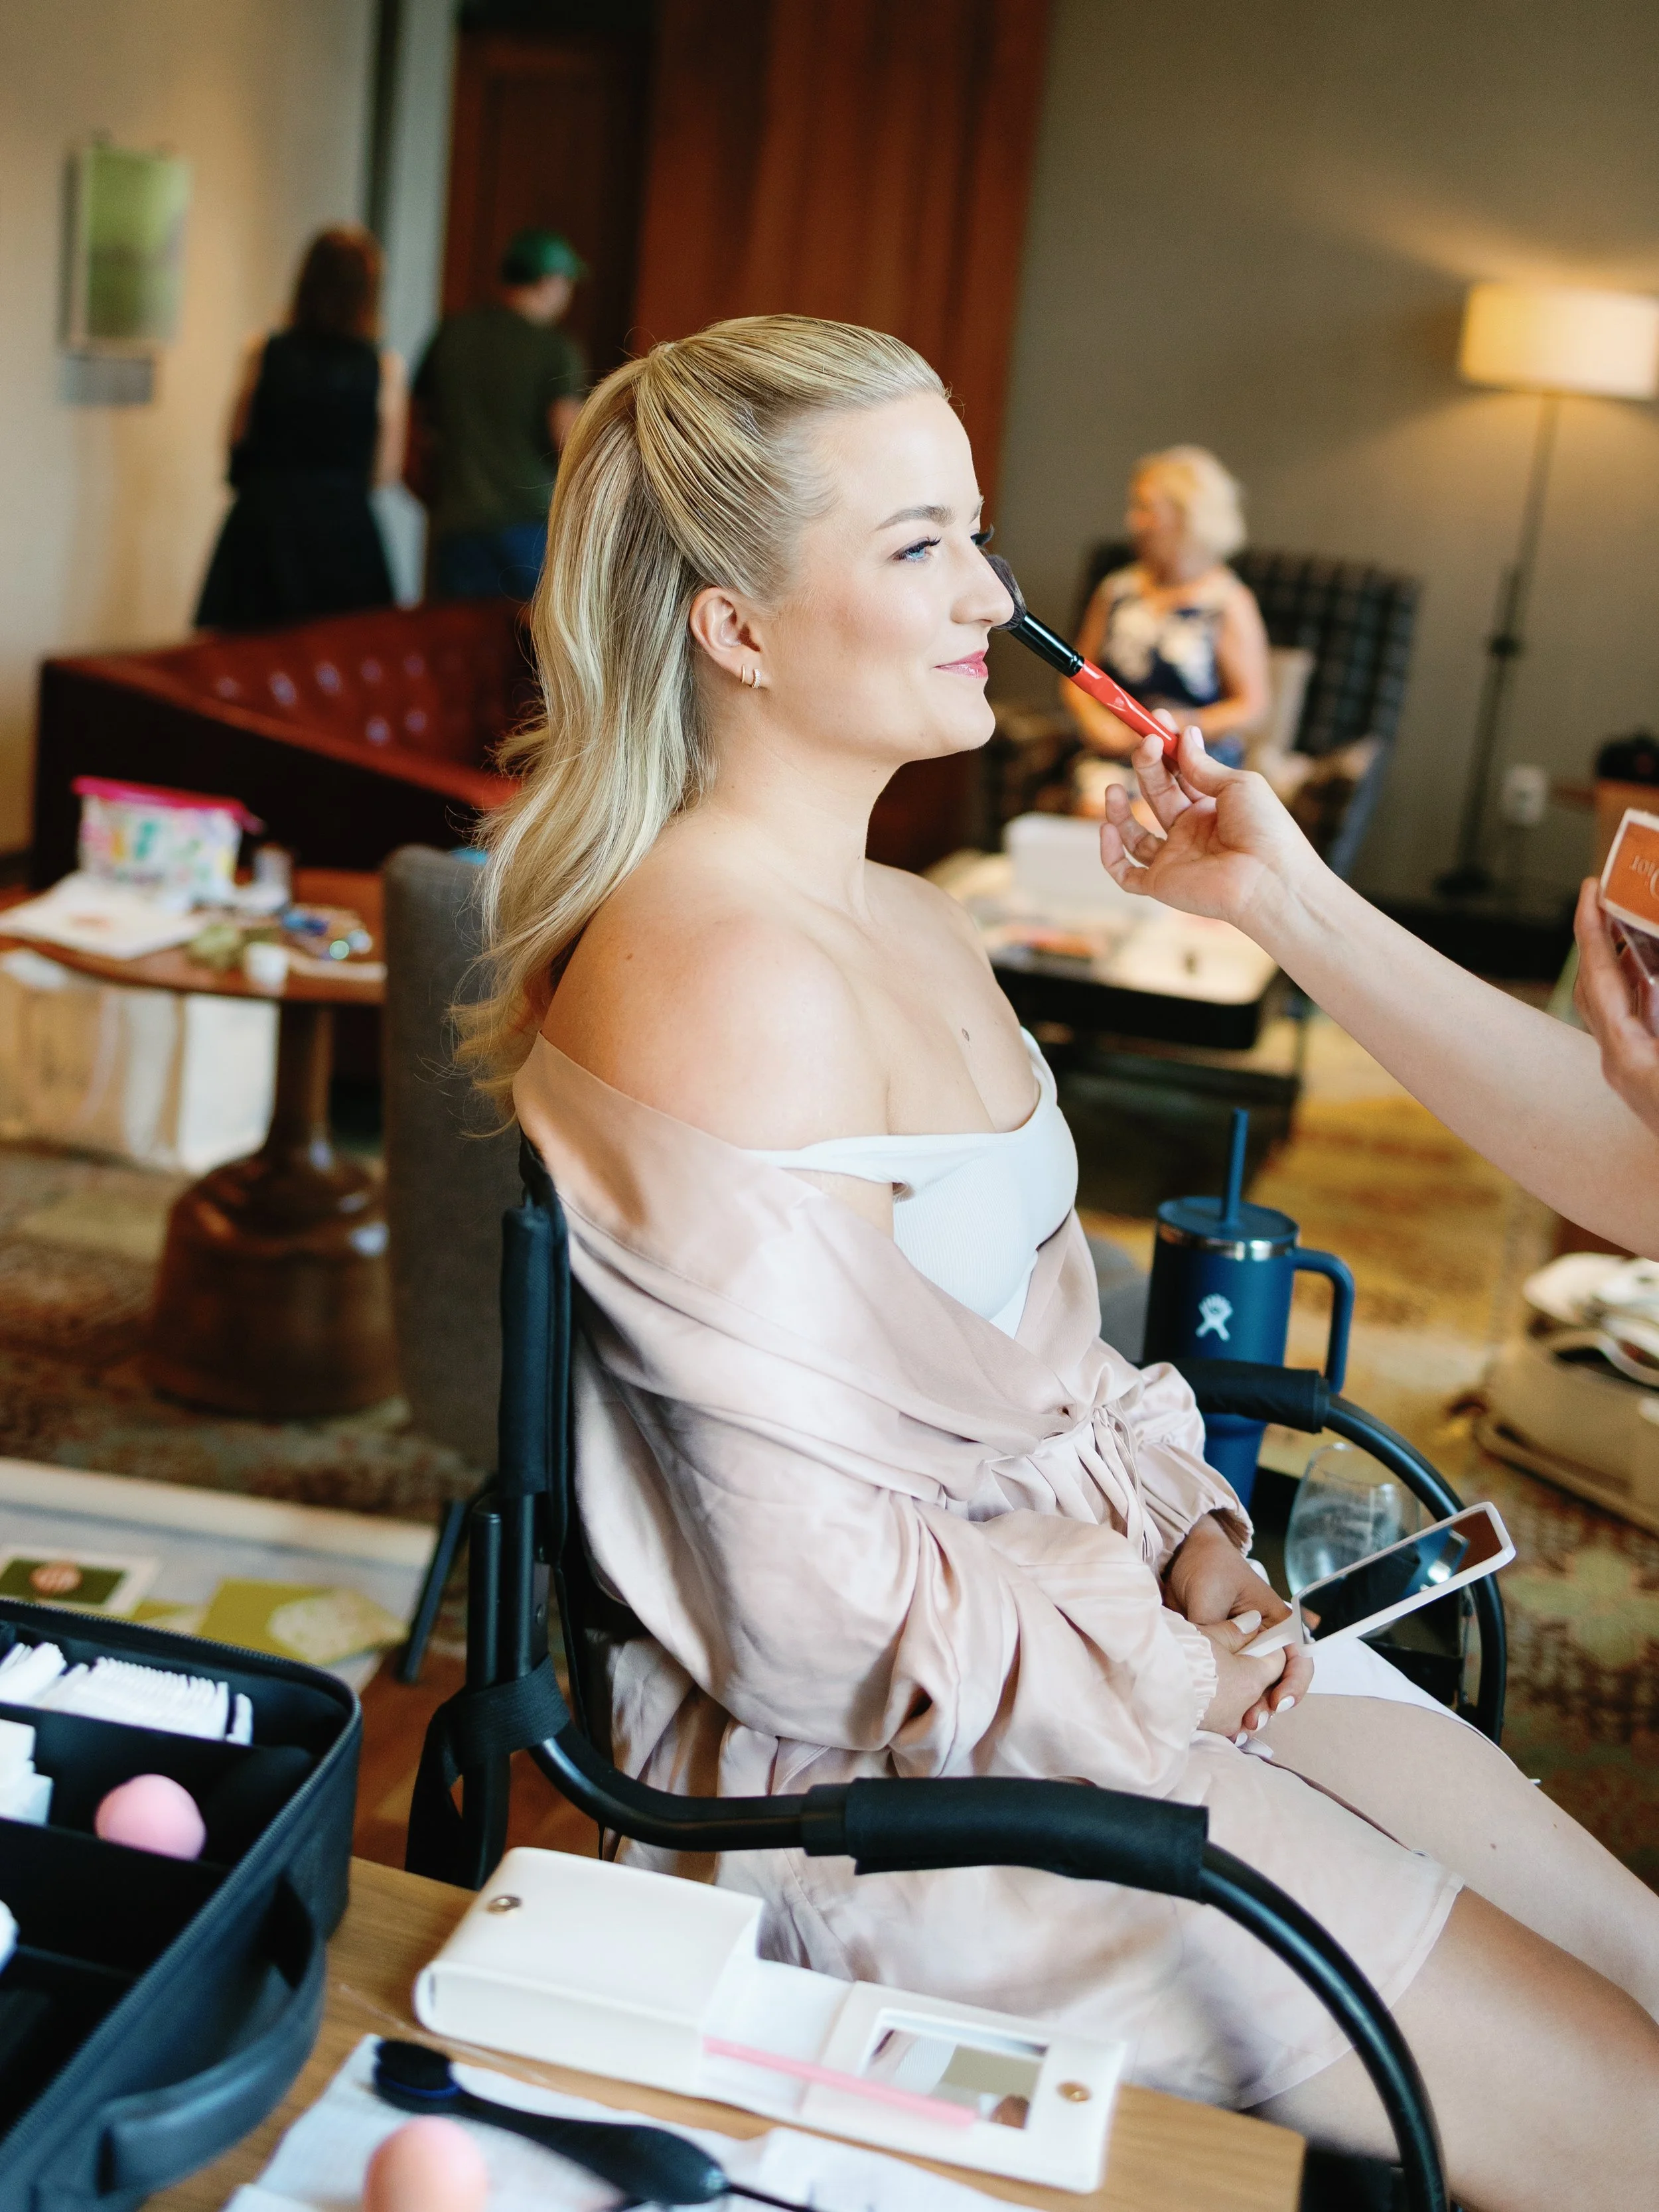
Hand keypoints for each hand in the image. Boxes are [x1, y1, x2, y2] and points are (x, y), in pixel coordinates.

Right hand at [1098, 726, 1320, 932]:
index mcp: (1211, 809)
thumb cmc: (1266, 829)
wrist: (1270, 879)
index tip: (1155, 723)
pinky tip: (1108, 829)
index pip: (1179, 775)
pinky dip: (1110, 854)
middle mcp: (1190, 833)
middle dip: (1147, 767)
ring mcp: (1174, 859)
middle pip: (1156, 795)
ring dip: (1119, 810)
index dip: (1165, 750)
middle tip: (1145, 742)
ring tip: (1113, 787)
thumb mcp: (1237, 784)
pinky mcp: (1162, 884)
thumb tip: (1184, 735)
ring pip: (1134, 835)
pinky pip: (1125, 874)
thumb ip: (1203, 765)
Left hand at [1166, 1515, 1311, 1726]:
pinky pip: (1233, 1686)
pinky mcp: (1224, 1660)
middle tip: (1251, 1721)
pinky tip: (1223, 1719)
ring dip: (1250, 1708)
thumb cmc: (1208, 1567)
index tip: (1278, 1701)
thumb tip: (1210, 1662)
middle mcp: (1265, 1641)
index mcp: (1276, 1623)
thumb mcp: (1211, 1596)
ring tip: (1239, 1727)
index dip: (1293, 1684)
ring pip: (1256, 1689)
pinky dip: (1231, 1703)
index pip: (1298, 1659)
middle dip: (1269, 1705)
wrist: (1184, 1556)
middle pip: (1278, 1682)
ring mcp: (1245, 1653)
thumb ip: (1214, 1630)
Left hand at [1574, 878, 1658, 1143]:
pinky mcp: (1645, 1079)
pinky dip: (1642, 989)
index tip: (1591, 885)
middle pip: (1596, 985)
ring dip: (1624, 961)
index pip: (1598, 976)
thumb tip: (1657, 970)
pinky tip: (1657, 972)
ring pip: (1613, 1004)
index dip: (1593, 926)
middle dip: (1602, 936)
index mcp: (1629, 1056)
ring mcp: (1631, 1073)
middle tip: (1613, 893)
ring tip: (1638, 921)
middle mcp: (1620, 1064)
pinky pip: (1634, 1021)